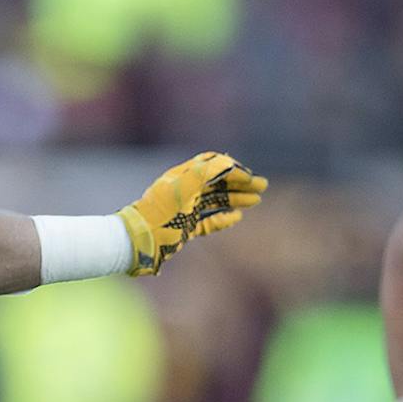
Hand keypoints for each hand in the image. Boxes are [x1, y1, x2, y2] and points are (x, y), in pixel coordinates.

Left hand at [118, 152, 266, 272]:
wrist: (139, 239)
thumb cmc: (160, 211)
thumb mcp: (184, 186)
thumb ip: (206, 171)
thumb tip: (229, 162)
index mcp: (184, 177)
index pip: (213, 166)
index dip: (233, 169)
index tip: (249, 176)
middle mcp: (186, 191)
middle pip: (218, 183)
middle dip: (241, 184)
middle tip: (262, 187)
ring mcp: (186, 210)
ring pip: (216, 201)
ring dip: (236, 199)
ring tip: (256, 201)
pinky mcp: (185, 228)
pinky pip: (208, 221)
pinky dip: (223, 218)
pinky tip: (237, 217)